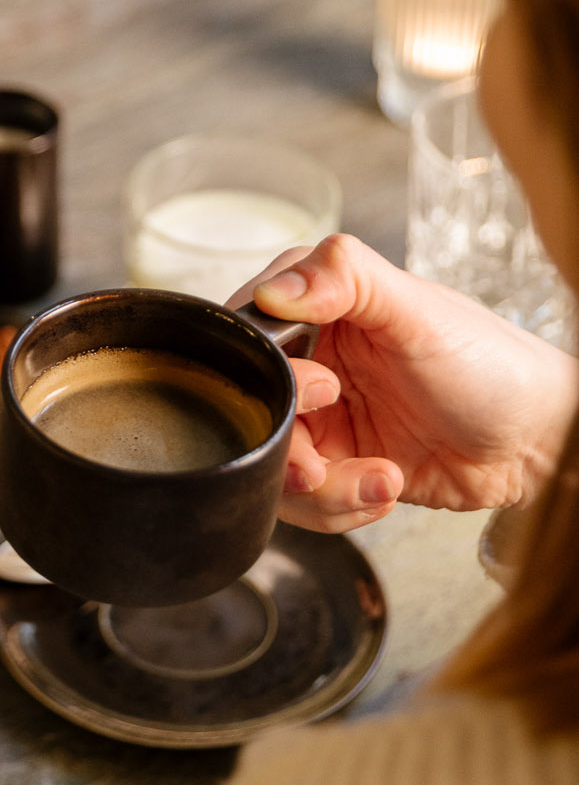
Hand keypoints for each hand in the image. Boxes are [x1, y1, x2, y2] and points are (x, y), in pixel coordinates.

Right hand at [238, 232, 578, 534]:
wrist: (537, 443)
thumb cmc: (492, 366)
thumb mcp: (420, 311)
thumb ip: (347, 278)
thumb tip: (277, 289)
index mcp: (319, 306)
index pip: (247, 337)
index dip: (266, 375)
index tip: (320, 390)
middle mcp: (312, 359)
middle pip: (251, 411)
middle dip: (287, 450)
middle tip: (325, 462)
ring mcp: (323, 417)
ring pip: (273, 465)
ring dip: (321, 490)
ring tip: (379, 481)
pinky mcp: (338, 466)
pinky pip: (306, 501)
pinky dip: (343, 507)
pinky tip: (387, 488)